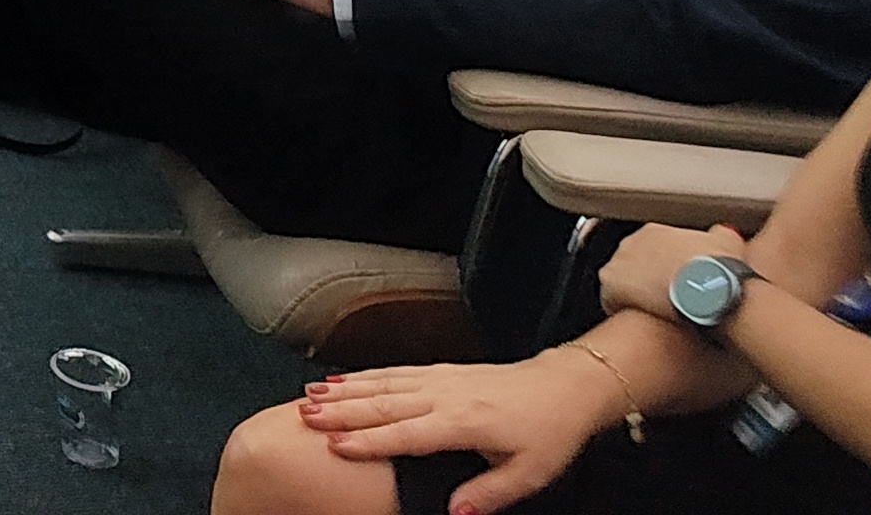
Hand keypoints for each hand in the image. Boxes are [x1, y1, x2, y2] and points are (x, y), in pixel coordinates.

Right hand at [299, 355, 631, 512]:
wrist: (565, 386)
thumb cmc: (549, 431)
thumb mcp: (529, 474)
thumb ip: (488, 493)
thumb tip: (452, 511)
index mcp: (464, 422)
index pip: (407, 433)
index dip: (370, 442)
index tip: (336, 447)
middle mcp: (445, 395)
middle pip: (384, 403)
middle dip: (342, 411)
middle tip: (305, 416)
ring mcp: (440, 378)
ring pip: (383, 383)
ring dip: (344, 390)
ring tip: (310, 396)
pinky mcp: (441, 370)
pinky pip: (394, 371)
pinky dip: (364, 375)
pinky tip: (343, 379)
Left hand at [596, 221, 750, 328]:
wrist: (708, 290)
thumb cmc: (719, 269)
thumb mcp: (727, 242)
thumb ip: (720, 235)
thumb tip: (723, 233)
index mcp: (657, 231)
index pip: (651, 246)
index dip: (662, 265)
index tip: (673, 279)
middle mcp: (632, 241)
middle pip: (633, 261)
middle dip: (646, 277)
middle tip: (663, 297)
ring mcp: (619, 262)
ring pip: (619, 278)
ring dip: (632, 293)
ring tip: (651, 312)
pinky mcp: (612, 285)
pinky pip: (610, 299)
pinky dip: (621, 308)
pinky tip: (637, 321)